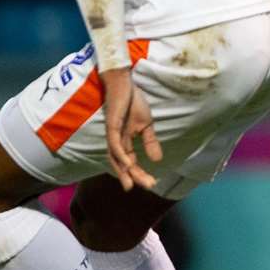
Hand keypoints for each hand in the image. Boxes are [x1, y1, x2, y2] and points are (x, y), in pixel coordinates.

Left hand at [101, 67, 159, 190]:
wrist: (124, 83)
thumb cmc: (132, 102)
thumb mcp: (146, 124)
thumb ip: (150, 141)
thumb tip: (157, 160)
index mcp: (124, 141)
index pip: (131, 162)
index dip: (140, 173)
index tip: (152, 183)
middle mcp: (116, 141)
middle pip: (122, 164)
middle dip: (133, 176)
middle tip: (146, 186)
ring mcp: (113, 134)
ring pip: (116, 157)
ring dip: (124, 171)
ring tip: (131, 184)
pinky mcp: (111, 125)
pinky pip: (114, 143)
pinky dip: (120, 154)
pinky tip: (127, 163)